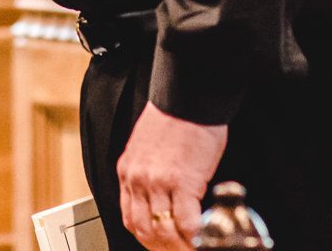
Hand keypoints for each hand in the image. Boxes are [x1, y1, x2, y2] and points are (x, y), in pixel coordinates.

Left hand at [116, 102, 226, 250]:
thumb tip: (164, 195)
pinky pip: (186, 223)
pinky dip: (195, 237)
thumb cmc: (176, 116)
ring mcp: (157, 183)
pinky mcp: (181, 182)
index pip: (130, 217)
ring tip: (194, 247)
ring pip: (164, 232)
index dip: (146, 237)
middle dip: (162, 248)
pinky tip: (204, 239)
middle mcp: (138, 179)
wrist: (188, 95)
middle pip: (144, 230)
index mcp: (128, 170)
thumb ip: (149, 171)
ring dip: (179, 247)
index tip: (161, 245)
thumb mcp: (148, 145)